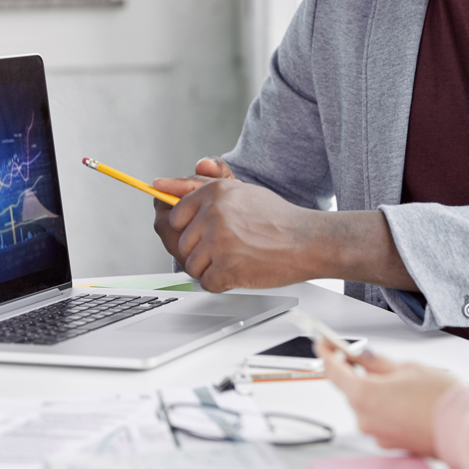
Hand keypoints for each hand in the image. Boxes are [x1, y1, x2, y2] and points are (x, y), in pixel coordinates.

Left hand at [153, 167, 319, 291]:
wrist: (308, 241)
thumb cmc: (278, 218)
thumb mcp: (239, 191)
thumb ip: (200, 186)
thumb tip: (161, 185)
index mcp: (214, 192)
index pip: (176, 215)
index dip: (190, 228)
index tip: (204, 232)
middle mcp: (213, 214)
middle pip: (183, 243)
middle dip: (202, 250)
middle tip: (230, 247)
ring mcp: (218, 242)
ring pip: (192, 265)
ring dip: (211, 268)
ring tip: (237, 258)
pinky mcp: (226, 268)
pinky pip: (206, 283)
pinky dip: (222, 282)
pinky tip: (242, 270)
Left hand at [318, 340, 458, 456]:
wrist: (462, 429)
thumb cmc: (439, 398)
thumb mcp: (408, 368)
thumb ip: (379, 363)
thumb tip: (363, 357)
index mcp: (363, 394)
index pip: (333, 371)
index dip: (326, 353)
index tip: (323, 343)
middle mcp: (364, 418)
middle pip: (350, 388)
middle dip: (355, 371)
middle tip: (363, 355)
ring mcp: (375, 433)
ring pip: (365, 404)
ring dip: (373, 389)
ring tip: (397, 378)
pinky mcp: (389, 442)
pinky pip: (378, 418)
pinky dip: (384, 406)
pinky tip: (403, 397)